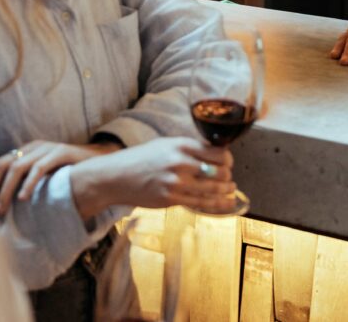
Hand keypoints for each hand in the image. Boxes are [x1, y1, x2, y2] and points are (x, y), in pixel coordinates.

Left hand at [0, 140, 116, 216]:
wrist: (102, 163)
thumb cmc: (71, 176)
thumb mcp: (44, 180)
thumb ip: (27, 188)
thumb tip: (3, 212)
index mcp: (25, 152)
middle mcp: (33, 147)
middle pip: (1, 164)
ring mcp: (46, 148)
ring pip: (17, 166)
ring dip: (6, 189)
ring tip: (1, 209)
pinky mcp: (61, 152)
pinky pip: (39, 167)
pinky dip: (29, 183)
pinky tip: (23, 198)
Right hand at [69, 137, 235, 218]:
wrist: (115, 176)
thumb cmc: (141, 159)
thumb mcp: (165, 144)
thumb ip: (188, 148)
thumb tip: (215, 152)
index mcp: (180, 145)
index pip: (217, 152)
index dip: (227, 159)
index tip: (228, 162)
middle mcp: (180, 163)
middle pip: (219, 171)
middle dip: (227, 176)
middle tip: (229, 177)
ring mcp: (175, 183)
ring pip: (212, 189)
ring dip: (226, 190)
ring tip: (231, 190)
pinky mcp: (170, 199)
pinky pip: (200, 203)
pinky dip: (216, 204)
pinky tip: (225, 203)